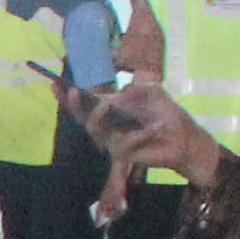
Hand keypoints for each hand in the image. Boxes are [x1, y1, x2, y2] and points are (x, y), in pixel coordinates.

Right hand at [77, 77, 223, 187]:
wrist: (184, 139)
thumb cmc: (167, 115)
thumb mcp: (153, 92)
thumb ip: (135, 89)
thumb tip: (116, 95)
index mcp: (113, 110)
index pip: (87, 103)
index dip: (69, 96)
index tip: (55, 83)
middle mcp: (108, 126)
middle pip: (82, 117)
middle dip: (74, 105)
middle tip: (72, 92)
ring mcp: (113, 141)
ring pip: (94, 128)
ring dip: (98, 115)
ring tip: (106, 105)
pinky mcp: (123, 154)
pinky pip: (123, 141)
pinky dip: (142, 133)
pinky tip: (157, 128)